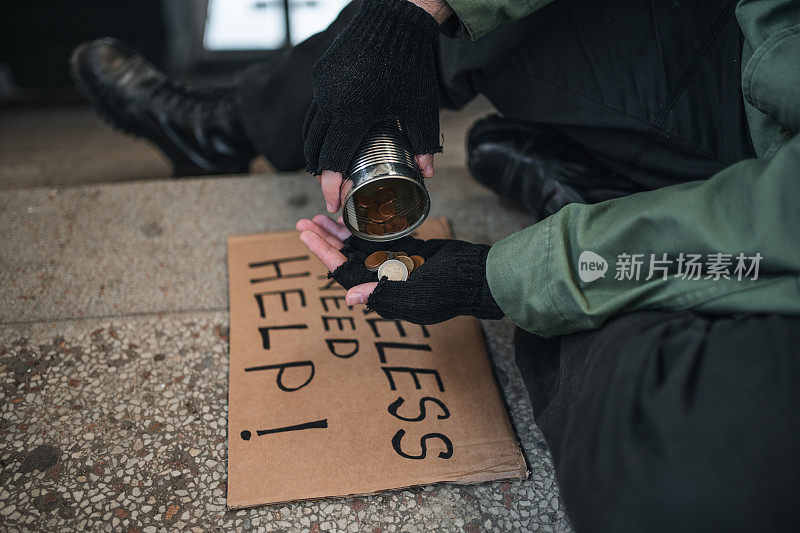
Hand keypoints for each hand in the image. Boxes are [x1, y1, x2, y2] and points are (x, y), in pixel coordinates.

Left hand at [296, 216, 503, 324]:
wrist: (479, 278)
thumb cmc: (450, 291)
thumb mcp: (416, 297)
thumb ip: (383, 296)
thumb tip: (348, 297)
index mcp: (381, 292)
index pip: (343, 272)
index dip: (323, 253)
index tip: (305, 234)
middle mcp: (384, 279)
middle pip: (346, 257)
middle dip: (325, 239)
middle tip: (304, 221)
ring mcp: (396, 264)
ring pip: (359, 246)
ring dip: (341, 232)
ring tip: (322, 216)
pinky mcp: (409, 251)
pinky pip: (379, 238)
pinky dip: (366, 227)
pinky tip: (354, 214)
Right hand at [303, 0, 441, 211]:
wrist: (396, 20)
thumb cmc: (411, 66)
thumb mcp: (421, 109)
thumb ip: (424, 143)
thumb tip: (427, 174)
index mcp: (353, 112)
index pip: (334, 159)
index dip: (332, 185)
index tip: (333, 203)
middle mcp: (330, 100)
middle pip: (315, 148)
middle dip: (321, 174)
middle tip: (331, 190)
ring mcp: (322, 85)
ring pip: (309, 129)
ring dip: (315, 152)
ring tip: (325, 169)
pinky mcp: (321, 73)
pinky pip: (315, 108)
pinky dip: (318, 128)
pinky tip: (329, 137)